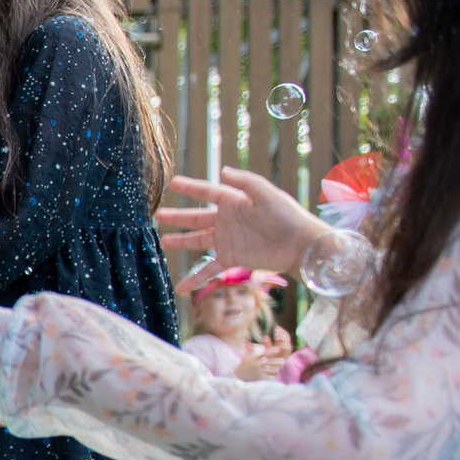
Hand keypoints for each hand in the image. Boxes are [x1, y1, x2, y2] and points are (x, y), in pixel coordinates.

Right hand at [157, 168, 329, 289]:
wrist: (301, 245)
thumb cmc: (287, 216)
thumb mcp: (266, 194)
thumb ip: (245, 182)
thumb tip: (222, 171)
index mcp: (234, 202)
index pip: (207, 193)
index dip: (190, 188)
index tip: (173, 183)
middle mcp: (227, 220)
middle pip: (196, 218)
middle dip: (177, 216)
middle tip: (158, 215)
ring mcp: (227, 240)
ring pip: (197, 241)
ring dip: (180, 242)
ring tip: (162, 241)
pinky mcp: (232, 259)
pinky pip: (208, 269)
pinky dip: (195, 279)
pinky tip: (180, 287)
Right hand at [233, 326, 294, 380]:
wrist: (238, 375)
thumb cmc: (243, 365)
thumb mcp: (246, 357)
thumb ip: (252, 351)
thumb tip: (258, 346)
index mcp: (255, 358)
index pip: (265, 353)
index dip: (271, 351)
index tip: (278, 349)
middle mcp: (257, 364)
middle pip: (269, 362)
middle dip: (276, 361)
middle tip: (282, 360)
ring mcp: (257, 371)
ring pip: (269, 369)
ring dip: (275, 369)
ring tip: (279, 368)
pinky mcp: (257, 377)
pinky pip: (266, 377)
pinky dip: (270, 378)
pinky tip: (274, 378)